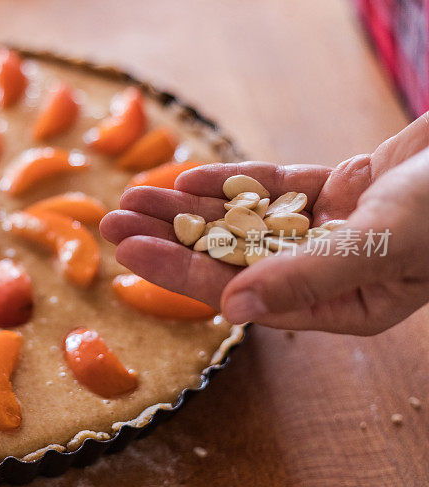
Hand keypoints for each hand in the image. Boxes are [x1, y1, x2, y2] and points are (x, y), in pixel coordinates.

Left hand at [100, 113, 428, 334]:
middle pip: (229, 258)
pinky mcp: (335, 192)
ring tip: (130, 195)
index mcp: (340, 304)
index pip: (240, 292)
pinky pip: (271, 190)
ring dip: (187, 208)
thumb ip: (305, 277)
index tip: (126, 250)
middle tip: (107, 221)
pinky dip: (232, 183)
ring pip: (241, 222)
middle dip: (168, 238)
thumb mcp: (379, 243)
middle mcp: (327, 272)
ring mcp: (328, 230)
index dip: (178, 271)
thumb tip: (232, 309)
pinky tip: (188, 178)